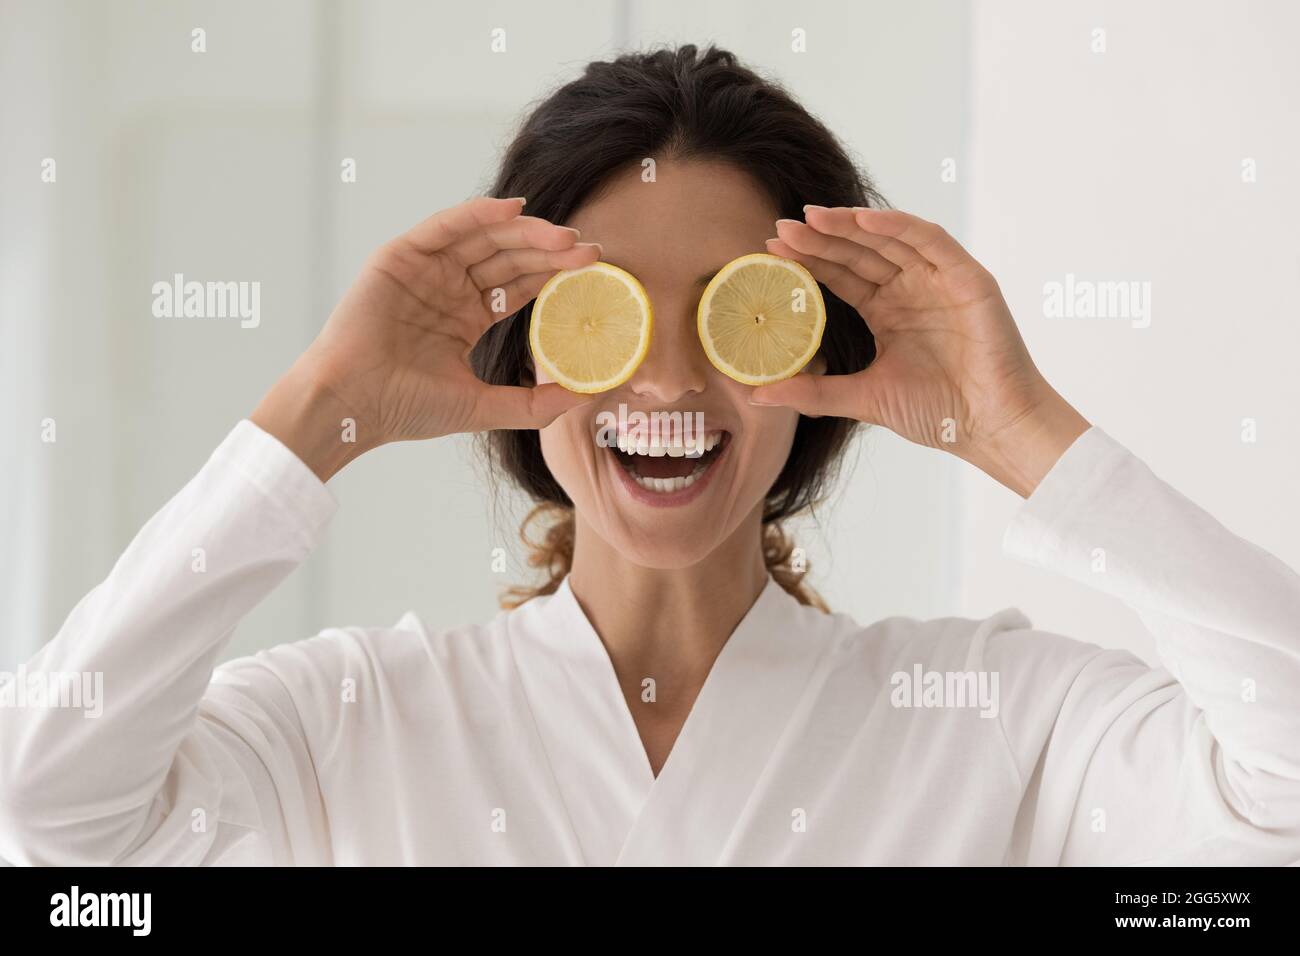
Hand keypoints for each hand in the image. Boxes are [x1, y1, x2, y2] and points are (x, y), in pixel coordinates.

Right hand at [252, 196, 600, 479]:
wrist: (354, 404)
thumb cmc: (407, 409)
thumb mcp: (483, 406)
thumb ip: (534, 403)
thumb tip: (587, 395)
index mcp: (466, 317)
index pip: (520, 285)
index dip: (555, 275)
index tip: (593, 270)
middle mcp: (448, 288)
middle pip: (508, 257)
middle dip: (549, 251)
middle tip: (589, 249)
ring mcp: (425, 270)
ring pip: (484, 239)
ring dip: (525, 232)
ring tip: (564, 235)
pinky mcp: (400, 256)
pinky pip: (445, 226)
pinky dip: (478, 213)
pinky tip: (514, 210)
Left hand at [751, 206, 1089, 495]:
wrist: (989, 429)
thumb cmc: (938, 414)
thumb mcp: (862, 398)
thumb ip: (813, 392)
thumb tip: (756, 395)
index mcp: (888, 312)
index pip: (842, 276)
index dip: (809, 261)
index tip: (769, 249)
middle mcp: (912, 290)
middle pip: (859, 253)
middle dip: (821, 238)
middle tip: (780, 228)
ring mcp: (940, 281)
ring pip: (889, 240)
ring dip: (851, 225)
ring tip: (811, 217)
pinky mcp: (968, 279)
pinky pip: (931, 241)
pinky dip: (899, 227)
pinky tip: (864, 220)